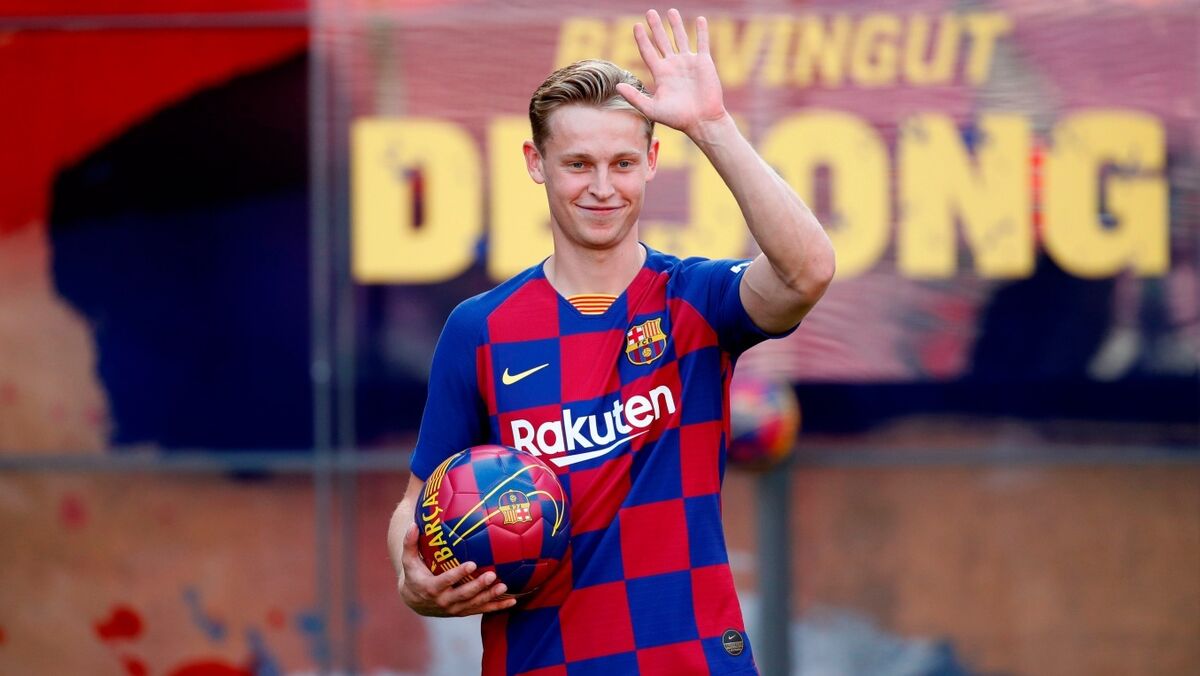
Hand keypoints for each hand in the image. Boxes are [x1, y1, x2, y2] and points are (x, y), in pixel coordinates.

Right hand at [398, 524, 516, 616]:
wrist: (415, 601)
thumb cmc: (414, 574)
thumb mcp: (408, 560)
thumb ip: (410, 543)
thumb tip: (413, 524)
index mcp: (431, 588)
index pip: (446, 581)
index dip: (458, 574)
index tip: (472, 563)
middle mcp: (444, 601)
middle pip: (464, 594)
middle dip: (478, 586)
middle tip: (492, 575)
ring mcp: (454, 609)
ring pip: (474, 604)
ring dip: (490, 596)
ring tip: (503, 586)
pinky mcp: (463, 612)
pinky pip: (481, 610)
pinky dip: (497, 606)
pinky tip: (512, 600)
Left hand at [616, 8, 727, 136]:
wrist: (702, 121)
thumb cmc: (677, 118)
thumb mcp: (652, 109)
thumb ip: (634, 97)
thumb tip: (617, 86)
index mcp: (661, 74)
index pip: (648, 52)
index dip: (642, 39)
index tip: (635, 26)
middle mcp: (673, 65)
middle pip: (662, 41)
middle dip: (656, 27)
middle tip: (650, 12)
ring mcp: (689, 63)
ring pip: (681, 38)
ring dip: (676, 25)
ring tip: (671, 11)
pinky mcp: (704, 63)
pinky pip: (702, 43)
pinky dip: (701, 31)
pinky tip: (700, 19)